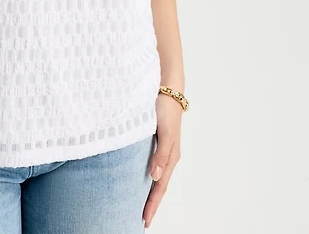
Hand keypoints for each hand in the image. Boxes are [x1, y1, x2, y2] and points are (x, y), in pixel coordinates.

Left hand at [142, 92, 183, 227]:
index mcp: (170, 157)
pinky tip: (138, 179)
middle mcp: (166, 156)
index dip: (152, 204)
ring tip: (139, 206)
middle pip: (158, 186)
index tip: (144, 221)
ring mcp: (161, 149)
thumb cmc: (165, 108)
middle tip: (141, 222)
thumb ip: (161, 153)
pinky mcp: (154, 141)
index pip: (160, 187)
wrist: (167, 87)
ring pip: (154, 177)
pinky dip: (145, 177)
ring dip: (148, 192)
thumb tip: (154, 177)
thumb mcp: (164, 131)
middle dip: (150, 204)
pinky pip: (150, 164)